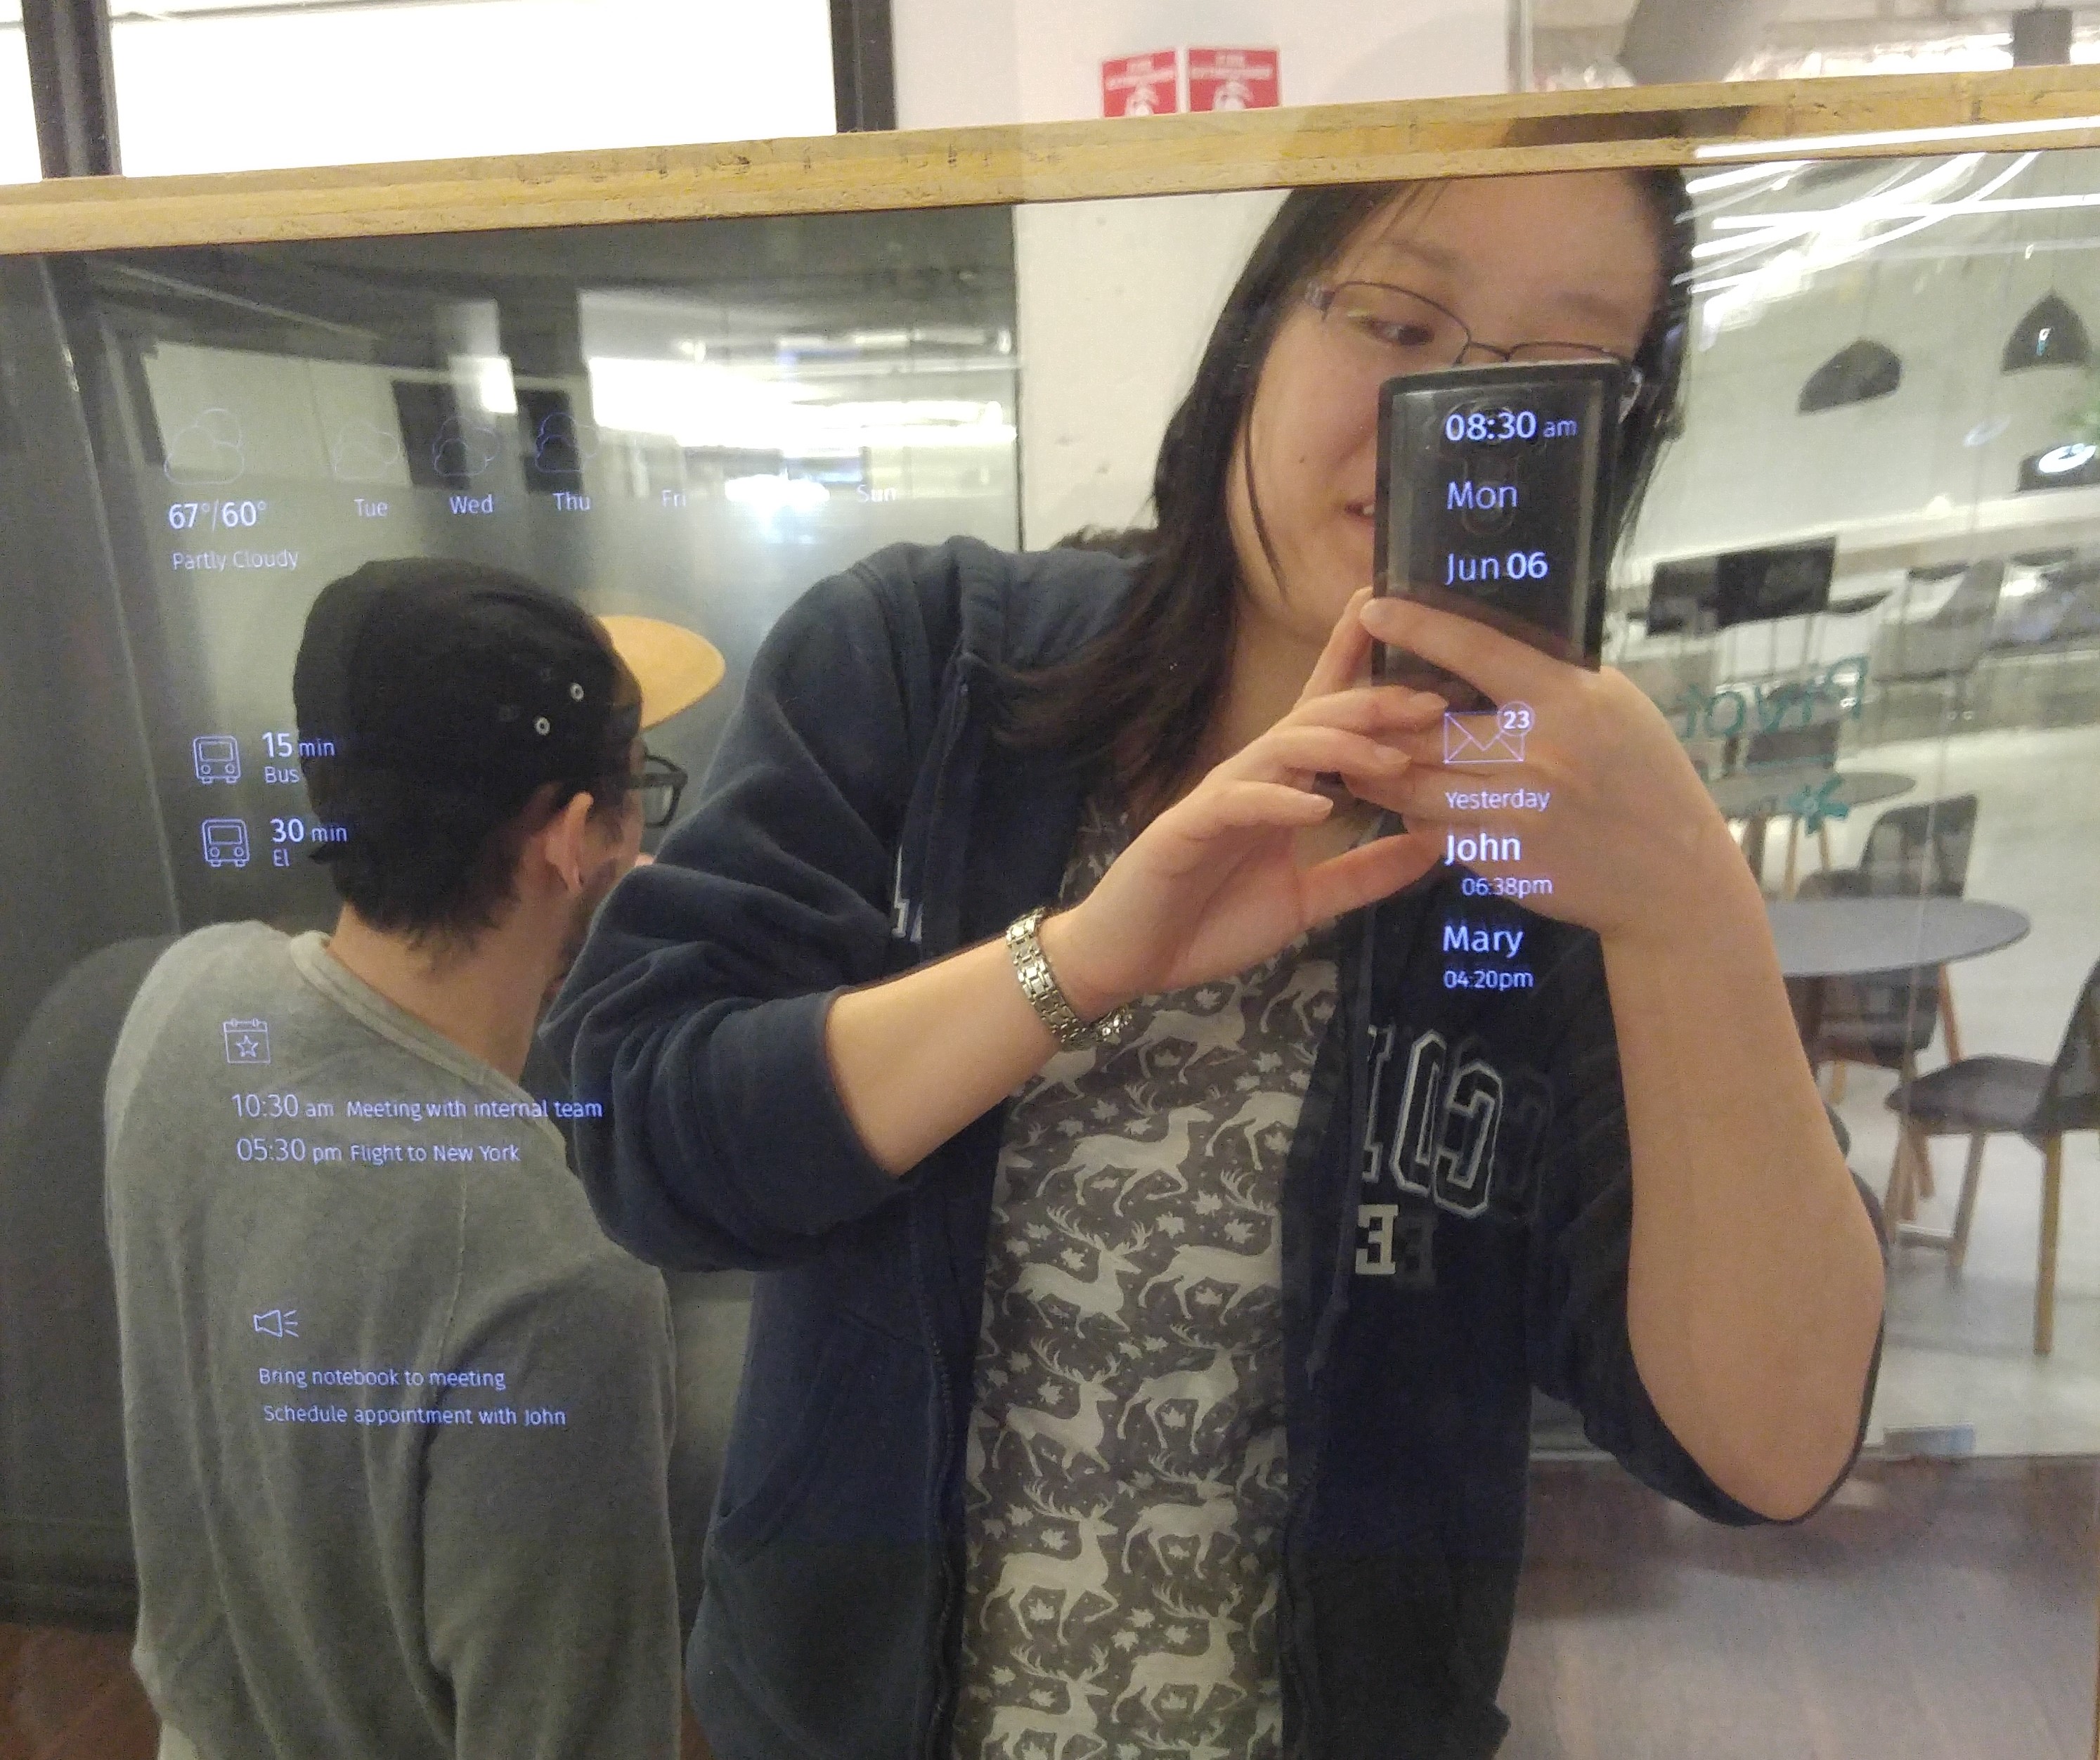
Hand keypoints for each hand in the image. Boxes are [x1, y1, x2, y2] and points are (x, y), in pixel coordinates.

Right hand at [1043, 590, 1446, 1015]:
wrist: (1134, 958)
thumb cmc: (1209, 921)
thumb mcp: (1305, 901)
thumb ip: (1362, 874)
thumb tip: (1433, 846)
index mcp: (1282, 789)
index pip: (1326, 719)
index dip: (1361, 672)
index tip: (1414, 644)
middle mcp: (1253, 780)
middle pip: (1315, 718)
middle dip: (1373, 702)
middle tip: (1434, 701)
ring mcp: (1220, 799)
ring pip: (1282, 747)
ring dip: (1340, 746)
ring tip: (1393, 757)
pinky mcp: (1188, 828)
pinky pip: (1238, 802)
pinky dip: (1281, 800)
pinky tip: (1321, 807)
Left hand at [1357, 594, 1749, 947]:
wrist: (1672, 874)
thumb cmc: (1645, 775)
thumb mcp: (1613, 705)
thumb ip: (1549, 679)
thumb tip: (1480, 648)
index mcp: (1566, 698)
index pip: (1474, 648)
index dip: (1416, 624)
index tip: (1374, 608)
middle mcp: (1535, 752)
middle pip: (1424, 724)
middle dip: (1377, 715)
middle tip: (1346, 701)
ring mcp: (1514, 810)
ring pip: (1413, 782)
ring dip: (1378, 769)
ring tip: (1357, 754)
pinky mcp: (1499, 858)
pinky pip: (1430, 828)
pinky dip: (1412, 811)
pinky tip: (1407, 800)